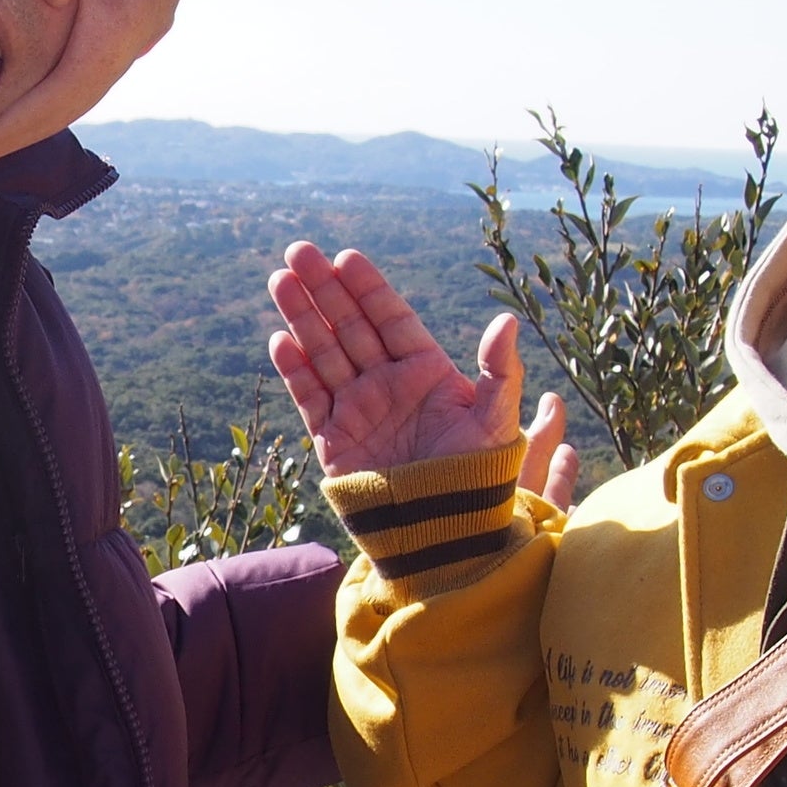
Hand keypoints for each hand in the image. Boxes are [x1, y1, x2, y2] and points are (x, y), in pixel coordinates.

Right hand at [268, 242, 565, 489]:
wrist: (444, 536)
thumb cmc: (478, 479)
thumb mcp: (496, 422)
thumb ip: (500, 371)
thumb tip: (507, 321)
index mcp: (427, 372)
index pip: (392, 318)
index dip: (369, 288)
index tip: (346, 257)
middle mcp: (388, 384)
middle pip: (350, 326)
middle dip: (324, 289)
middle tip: (298, 250)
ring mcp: (358, 409)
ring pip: (324, 352)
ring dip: (301, 316)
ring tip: (280, 279)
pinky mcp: (334, 439)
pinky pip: (310, 396)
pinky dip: (294, 368)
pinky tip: (279, 339)